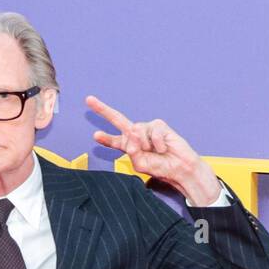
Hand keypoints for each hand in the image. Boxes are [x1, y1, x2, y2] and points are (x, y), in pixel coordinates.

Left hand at [85, 94, 221, 204]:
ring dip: (146, 144)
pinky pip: (152, 132)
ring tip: (156, 152)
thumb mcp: (141, 165)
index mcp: (130, 147)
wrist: (179, 167)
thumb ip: (132, 152)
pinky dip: (157, 143)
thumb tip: (131, 134)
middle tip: (89, 100)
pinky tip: (163, 148)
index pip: (115, 141)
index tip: (96, 135)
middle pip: (118, 120)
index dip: (106, 138)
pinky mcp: (158, 125)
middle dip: (103, 110)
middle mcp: (136, 135)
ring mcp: (147, 128)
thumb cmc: (160, 168)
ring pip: (137, 130)